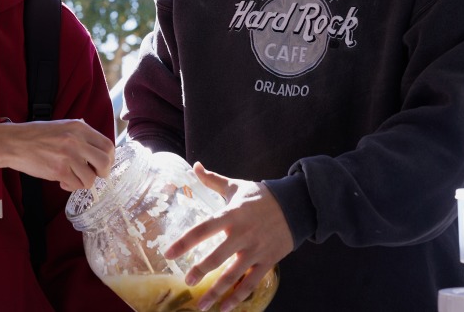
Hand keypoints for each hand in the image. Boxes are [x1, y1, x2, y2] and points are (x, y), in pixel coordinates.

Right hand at [0, 119, 114, 190]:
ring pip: (90, 178)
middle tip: (94, 174)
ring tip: (73, 177)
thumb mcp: (62, 126)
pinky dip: (71, 186)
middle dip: (103, 173)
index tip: (103, 164)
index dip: (109, 158)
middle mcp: (76, 140)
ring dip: (83, 182)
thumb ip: (80, 134)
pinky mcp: (58, 170)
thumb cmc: (36, 135)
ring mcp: (67, 156)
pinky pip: (75, 185)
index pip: (108, 145)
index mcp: (79, 127)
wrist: (13, 142)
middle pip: (105, 162)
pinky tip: (62, 180)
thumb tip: (97, 147)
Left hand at [163, 163, 292, 311]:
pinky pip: (251, 283)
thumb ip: (213, 180)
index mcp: (231, 215)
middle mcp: (242, 234)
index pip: (203, 229)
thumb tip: (195, 166)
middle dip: (200, 272)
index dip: (185, 242)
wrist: (295, 205)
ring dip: (216, 292)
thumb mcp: (236, 186)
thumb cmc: (260, 197)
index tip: (168, 253)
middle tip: (187, 282)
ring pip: (233, 275)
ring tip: (202, 305)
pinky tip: (225, 307)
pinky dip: (238, 297)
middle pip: (217, 257)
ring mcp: (256, 250)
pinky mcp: (268, 261)